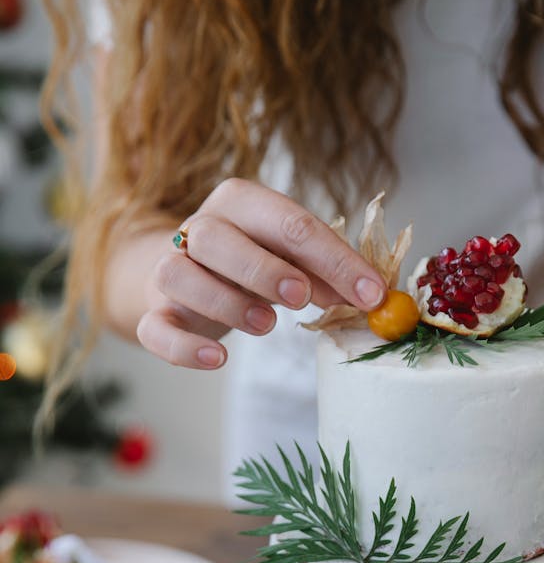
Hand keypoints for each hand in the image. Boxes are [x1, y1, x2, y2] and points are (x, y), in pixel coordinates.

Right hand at [136, 180, 386, 368]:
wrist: (185, 276)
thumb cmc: (249, 262)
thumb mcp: (291, 259)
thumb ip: (326, 274)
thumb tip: (368, 295)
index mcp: (242, 203)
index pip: (289, 223)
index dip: (333, 259)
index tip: (371, 293)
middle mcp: (199, 228)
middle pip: (218, 238)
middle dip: (264, 268)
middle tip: (301, 298)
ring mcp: (169, 271)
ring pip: (180, 276)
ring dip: (226, 301)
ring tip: (267, 325)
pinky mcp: (154, 312)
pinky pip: (156, 329)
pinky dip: (185, 346)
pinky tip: (218, 359)